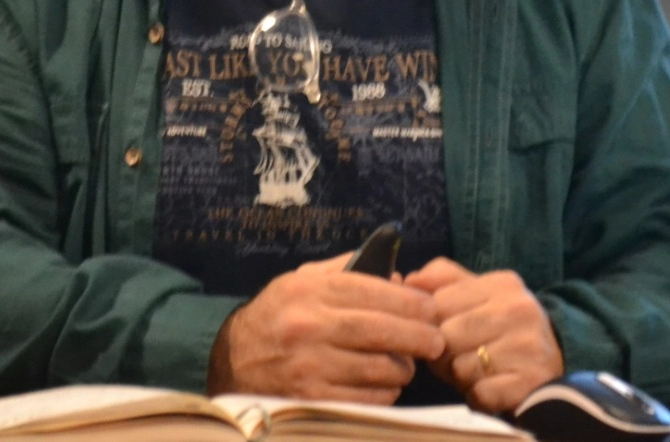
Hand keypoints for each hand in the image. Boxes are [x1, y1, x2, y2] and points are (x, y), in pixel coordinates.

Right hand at [208, 252, 445, 403]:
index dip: (410, 302)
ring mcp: (310, 366)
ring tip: (405, 363)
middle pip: (383, 331)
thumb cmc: (276, 318)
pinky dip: (385, 392)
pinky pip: (369, 398)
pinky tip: (383, 383)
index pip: (373, 292)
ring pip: (381, 369)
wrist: (233, 363)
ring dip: (402, 368)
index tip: (430, 309)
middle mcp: (309, 326)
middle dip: (419, 336)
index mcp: (308, 291)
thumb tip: (394, 275)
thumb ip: (344, 270)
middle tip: (436, 340)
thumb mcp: (299, 281)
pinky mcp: (313, 400)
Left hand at [405, 258, 564, 413]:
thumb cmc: (504, 325)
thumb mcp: (479, 292)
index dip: (433, 323)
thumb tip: (408, 280)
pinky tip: (491, 386)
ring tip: (478, 370)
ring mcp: (528, 347)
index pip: (438, 303)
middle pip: (446, 336)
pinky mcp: (530, 382)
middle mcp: (519, 310)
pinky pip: (479, 393)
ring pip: (460, 367)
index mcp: (502, 283)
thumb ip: (443, 279)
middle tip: (460, 355)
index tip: (445, 330)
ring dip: (461, 376)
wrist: (557, 359)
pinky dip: (478, 396)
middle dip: (444, 352)